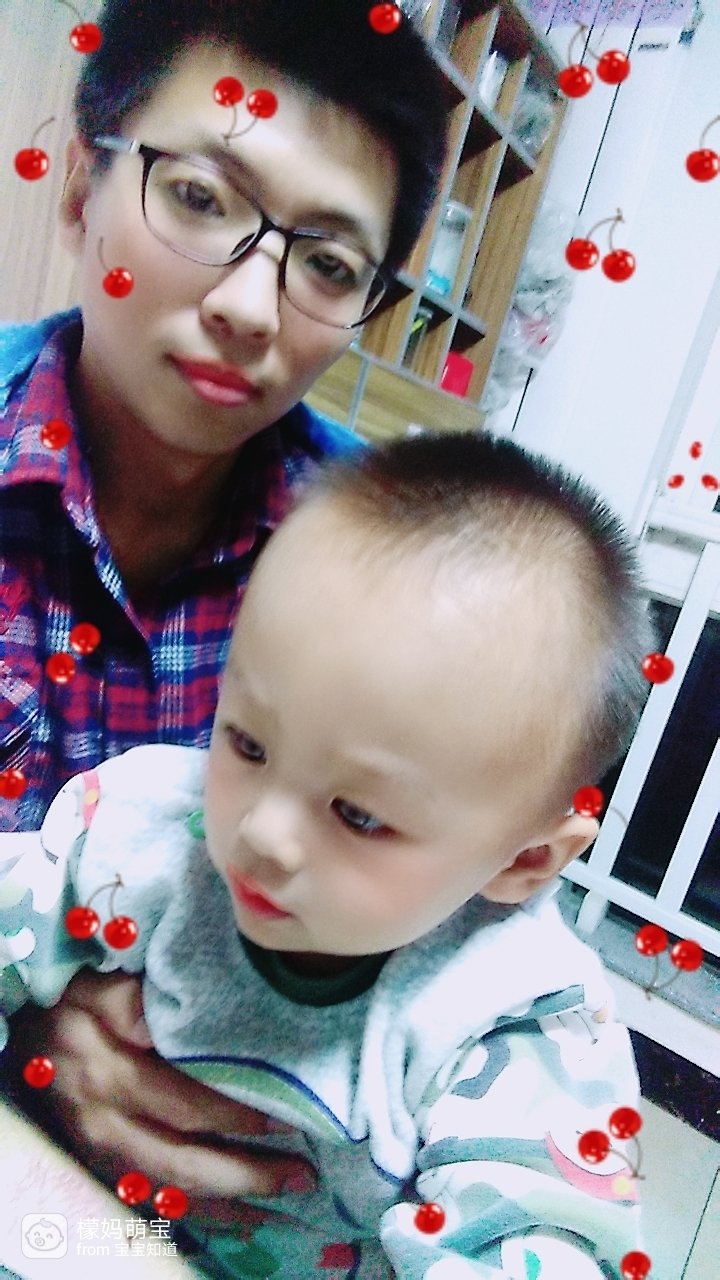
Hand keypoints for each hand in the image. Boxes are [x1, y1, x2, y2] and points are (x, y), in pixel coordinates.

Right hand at [8, 970, 315, 1224]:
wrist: (28, 1035)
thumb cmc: (75, 1000)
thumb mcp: (100, 984)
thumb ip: (137, 999)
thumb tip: (186, 1018)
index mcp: (108, 1074)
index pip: (182, 1103)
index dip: (234, 1115)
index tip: (286, 1115)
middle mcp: (105, 1123)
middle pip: (181, 1160)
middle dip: (244, 1174)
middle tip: (301, 1175)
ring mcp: (102, 1152)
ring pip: (171, 1190)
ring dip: (230, 1201)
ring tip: (284, 1198)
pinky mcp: (102, 1167)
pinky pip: (154, 1202)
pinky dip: (200, 1213)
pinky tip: (243, 1217)